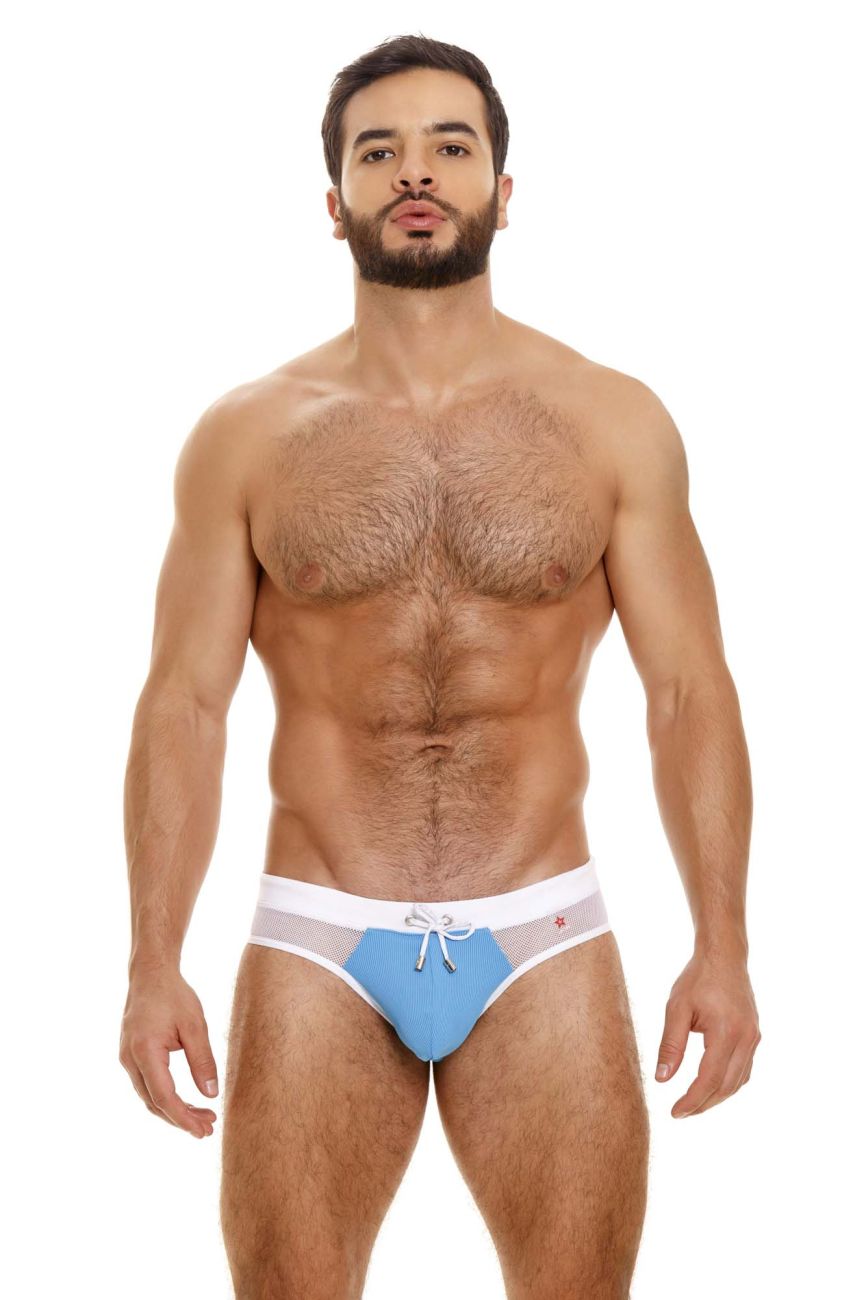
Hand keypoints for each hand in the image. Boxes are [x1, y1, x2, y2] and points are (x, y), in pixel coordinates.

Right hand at [119, 967, 218, 1137]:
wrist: (150, 974)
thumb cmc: (174, 995)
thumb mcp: (195, 1025)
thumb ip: (202, 1060)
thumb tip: (211, 1095)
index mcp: (144, 1051)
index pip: (164, 1097)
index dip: (183, 1117)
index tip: (203, 1130)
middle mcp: (129, 1059)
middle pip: (154, 1103)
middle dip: (180, 1119)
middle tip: (208, 1128)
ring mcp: (126, 1058)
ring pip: (148, 1097)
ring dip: (173, 1110)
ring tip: (202, 1117)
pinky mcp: (130, 1056)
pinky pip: (147, 1085)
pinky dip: (165, 1097)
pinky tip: (186, 1101)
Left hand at [655, 948, 760, 1117]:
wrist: (724, 956)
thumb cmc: (697, 978)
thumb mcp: (676, 1008)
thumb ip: (671, 1045)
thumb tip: (662, 1080)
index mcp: (727, 1032)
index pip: (709, 1078)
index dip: (692, 1100)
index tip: (675, 1113)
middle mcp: (746, 1039)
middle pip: (727, 1086)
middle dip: (704, 1104)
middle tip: (681, 1113)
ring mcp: (754, 1038)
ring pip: (738, 1081)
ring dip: (717, 1096)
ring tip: (693, 1103)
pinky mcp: (754, 1035)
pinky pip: (744, 1069)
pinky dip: (728, 1082)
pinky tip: (711, 1085)